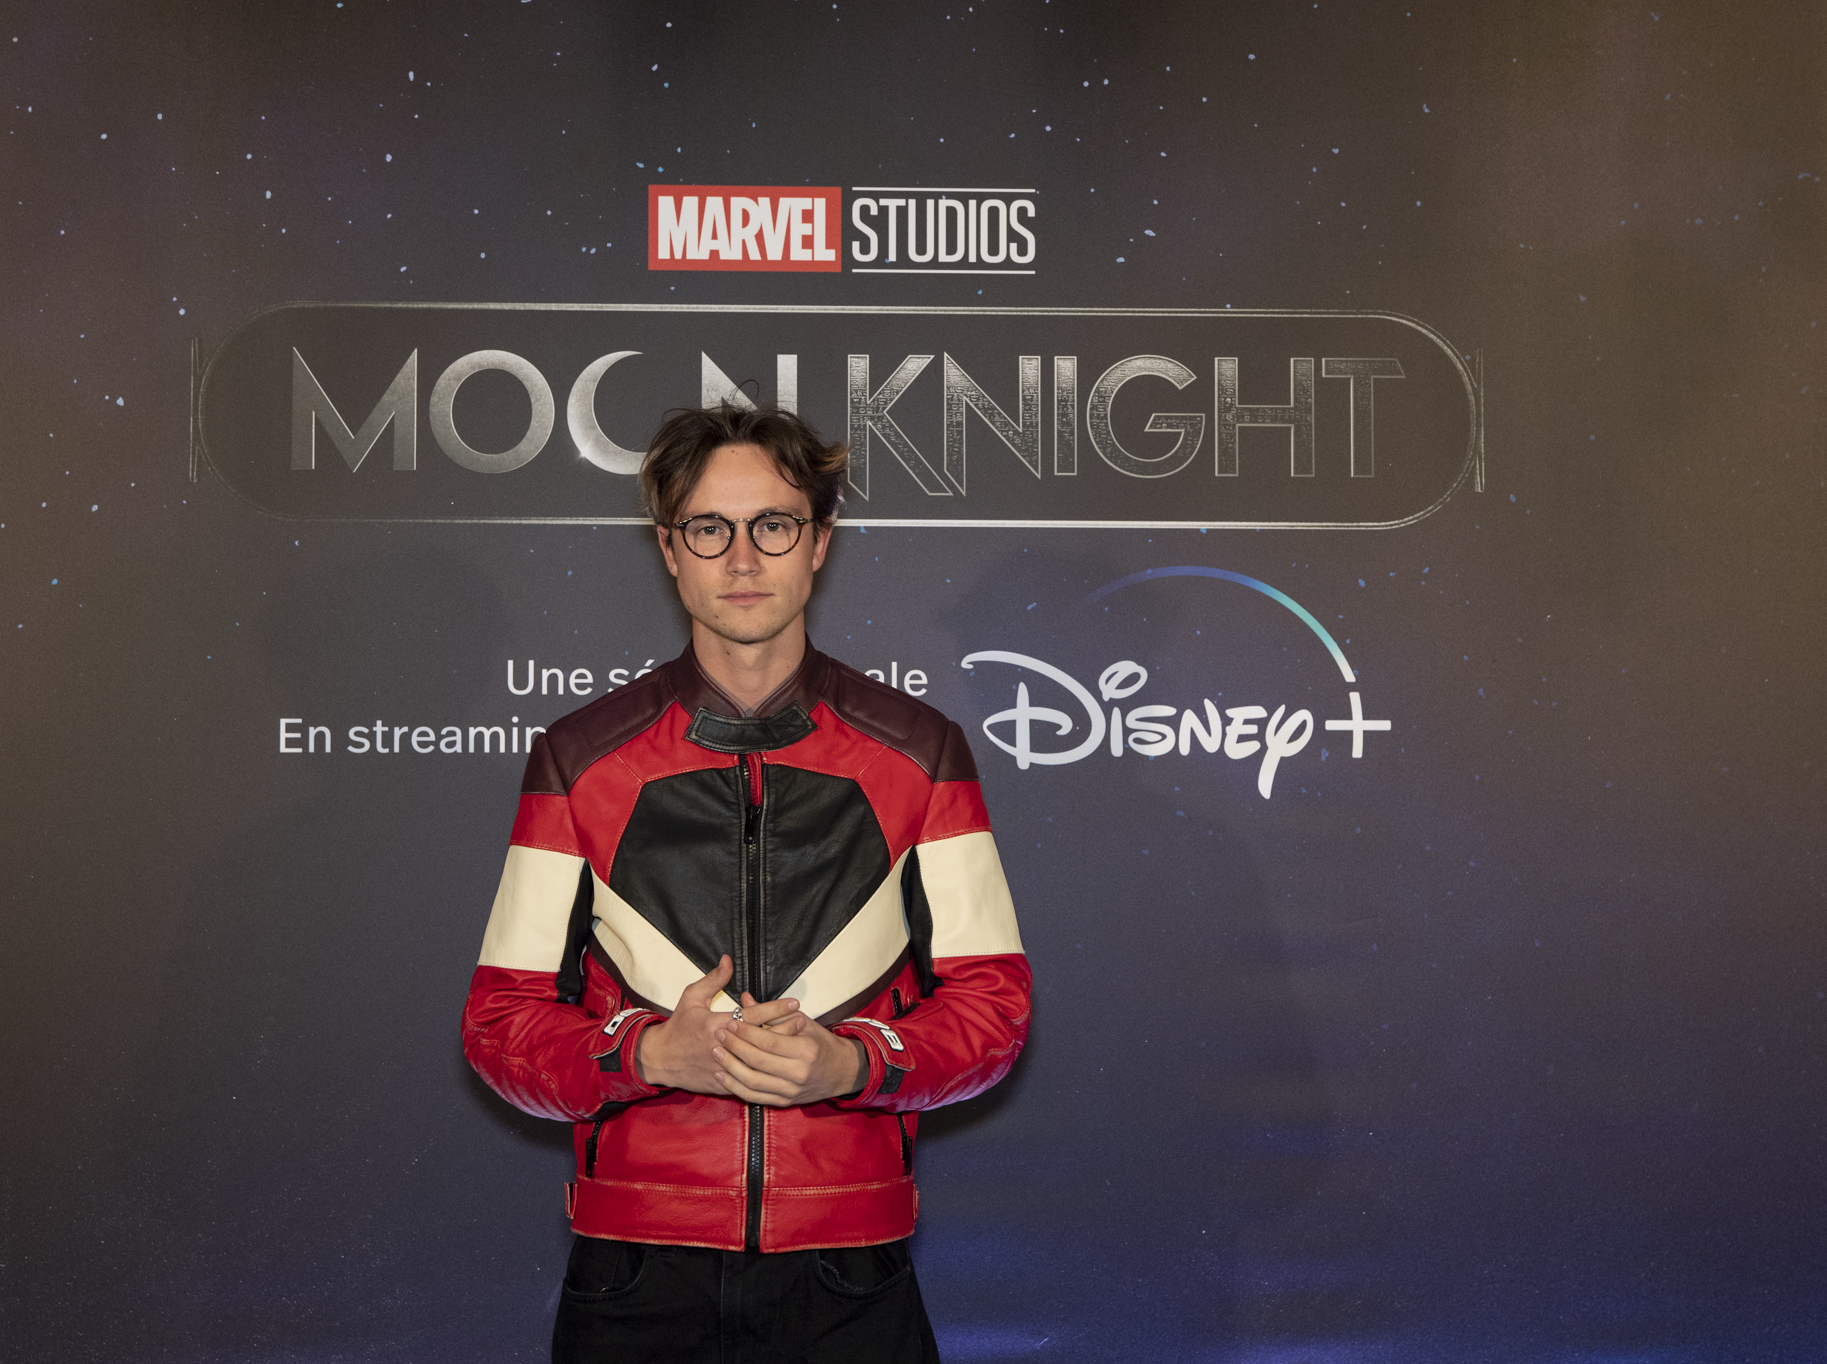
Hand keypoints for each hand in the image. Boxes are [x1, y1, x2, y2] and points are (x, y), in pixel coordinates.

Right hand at [635, 956, 800, 1093]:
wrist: (660, 1060)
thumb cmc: (678, 1026)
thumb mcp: (691, 998)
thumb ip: (713, 979)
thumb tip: (728, 959)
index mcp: (715, 1024)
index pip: (753, 1015)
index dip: (775, 1009)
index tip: (794, 1003)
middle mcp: (722, 1045)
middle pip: (760, 1038)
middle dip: (784, 1029)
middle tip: (803, 1022)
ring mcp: (723, 1066)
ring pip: (757, 1060)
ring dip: (778, 1050)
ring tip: (798, 1042)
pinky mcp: (723, 1082)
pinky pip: (747, 1078)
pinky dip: (764, 1071)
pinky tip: (779, 1064)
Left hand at [711, 993, 869, 1107]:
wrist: (841, 1072)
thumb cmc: (821, 1043)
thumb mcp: (803, 1022)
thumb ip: (773, 1012)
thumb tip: (745, 999)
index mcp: (805, 1050)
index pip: (768, 1041)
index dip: (746, 1032)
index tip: (730, 1022)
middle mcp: (798, 1073)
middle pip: (757, 1061)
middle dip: (734, 1047)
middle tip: (719, 1035)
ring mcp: (790, 1090)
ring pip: (752, 1081)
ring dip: (730, 1067)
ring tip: (717, 1053)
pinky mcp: (784, 1101)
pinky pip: (754, 1096)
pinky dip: (735, 1087)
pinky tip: (723, 1075)